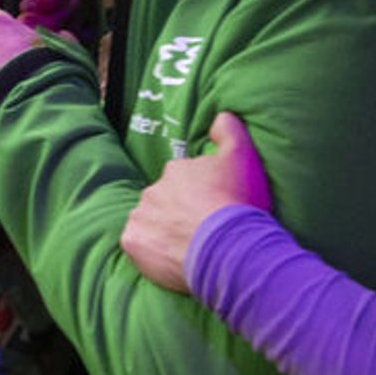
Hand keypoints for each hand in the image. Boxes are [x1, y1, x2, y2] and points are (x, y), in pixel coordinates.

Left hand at [121, 112, 271, 293]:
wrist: (227, 248)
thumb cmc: (236, 203)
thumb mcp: (243, 156)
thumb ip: (229, 130)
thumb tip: (220, 116)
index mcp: (176, 170)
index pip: (182, 180)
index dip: (198, 195)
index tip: (212, 207)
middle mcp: (153, 189)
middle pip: (163, 201)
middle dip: (178, 212)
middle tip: (201, 229)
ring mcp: (140, 216)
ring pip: (149, 222)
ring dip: (163, 231)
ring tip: (189, 246)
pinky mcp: (132, 243)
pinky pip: (138, 245)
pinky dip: (151, 251)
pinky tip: (172, 258)